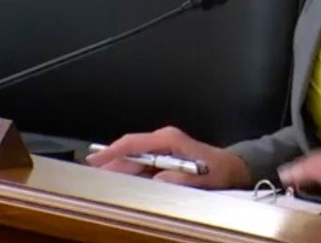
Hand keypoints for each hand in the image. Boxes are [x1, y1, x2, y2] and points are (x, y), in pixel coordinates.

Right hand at [85, 126, 250, 188]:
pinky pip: (139, 162)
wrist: (231, 167)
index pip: (134, 142)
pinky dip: (127, 170)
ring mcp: (162, 146)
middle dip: (109, 163)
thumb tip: (159, 178)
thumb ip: (181, 178)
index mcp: (170, 139)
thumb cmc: (218, 170)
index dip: (112, 151)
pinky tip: (117, 181)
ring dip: (116, 168)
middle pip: (128, 150)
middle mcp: (163, 139)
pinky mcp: (162, 155)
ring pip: (132, 157)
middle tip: (90, 177)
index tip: (94, 160)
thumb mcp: (203, 177)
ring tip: (99, 180)